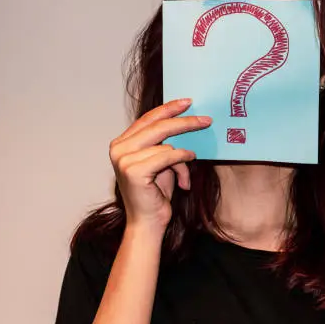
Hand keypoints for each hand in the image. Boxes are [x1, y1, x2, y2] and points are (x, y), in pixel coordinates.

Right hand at [108, 98, 210, 233]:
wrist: (148, 222)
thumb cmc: (156, 193)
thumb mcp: (163, 162)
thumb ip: (167, 143)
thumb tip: (188, 122)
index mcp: (122, 143)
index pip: (148, 118)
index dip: (168, 108)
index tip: (187, 102)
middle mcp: (118, 148)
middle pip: (157, 125)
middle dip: (184, 121)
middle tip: (206, 120)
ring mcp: (123, 159)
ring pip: (165, 143)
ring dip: (183, 156)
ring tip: (191, 163)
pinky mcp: (133, 170)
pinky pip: (168, 156)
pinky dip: (182, 160)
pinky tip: (187, 170)